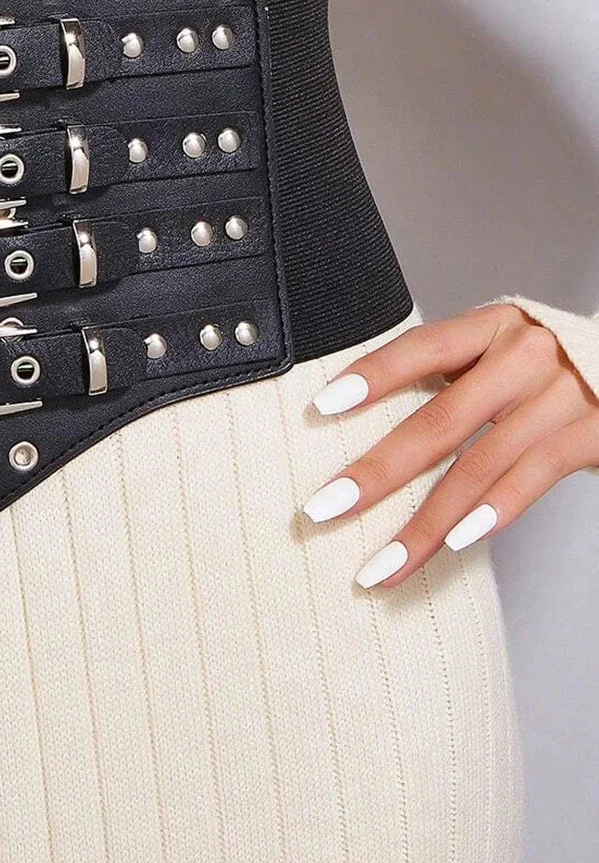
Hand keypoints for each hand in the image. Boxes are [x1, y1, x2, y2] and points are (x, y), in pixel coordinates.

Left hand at [301, 303, 598, 586]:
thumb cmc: (546, 368)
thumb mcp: (499, 351)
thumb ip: (448, 375)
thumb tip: (358, 417)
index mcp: (490, 328)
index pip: (421, 348)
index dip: (373, 375)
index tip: (322, 408)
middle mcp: (524, 358)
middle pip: (439, 422)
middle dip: (376, 473)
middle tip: (323, 510)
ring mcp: (561, 398)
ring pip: (478, 468)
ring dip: (424, 526)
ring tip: (380, 565)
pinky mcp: (594, 435)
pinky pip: (531, 481)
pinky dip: (490, 514)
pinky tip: (451, 545)